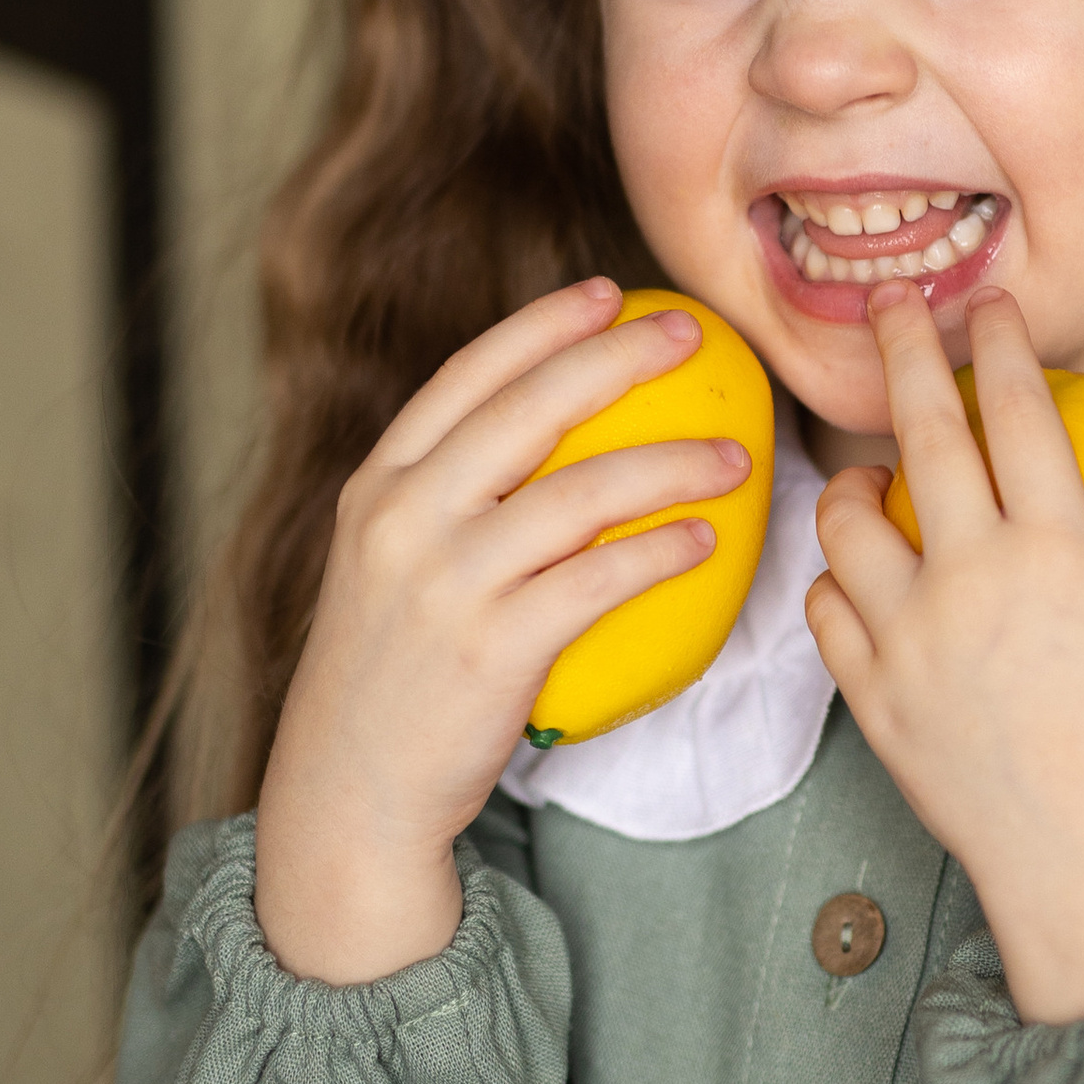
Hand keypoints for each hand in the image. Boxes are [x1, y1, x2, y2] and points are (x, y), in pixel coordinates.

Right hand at [255, 282, 750, 982]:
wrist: (349, 789)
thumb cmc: (389, 673)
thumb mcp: (387, 564)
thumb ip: (446, 498)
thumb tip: (550, 437)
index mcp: (377, 483)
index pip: (469, 374)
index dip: (543, 323)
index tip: (610, 294)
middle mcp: (403, 517)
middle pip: (531, 407)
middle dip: (621, 358)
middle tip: (694, 338)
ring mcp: (445, 582)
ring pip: (580, 492)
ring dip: (672, 462)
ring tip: (733, 455)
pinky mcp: (491, 648)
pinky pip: (599, 581)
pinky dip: (661, 553)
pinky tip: (707, 541)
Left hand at [804, 284, 1083, 1023]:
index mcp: (1059, 552)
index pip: (1022, 415)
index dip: (1005, 346)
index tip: (989, 304)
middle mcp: (972, 578)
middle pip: (922, 435)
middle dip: (904, 350)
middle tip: (892, 300)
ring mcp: (910, 638)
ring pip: (847, 527)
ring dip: (849, 483)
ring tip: (861, 473)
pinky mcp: (874, 698)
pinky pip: (829, 617)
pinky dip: (833, 585)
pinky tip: (850, 581)